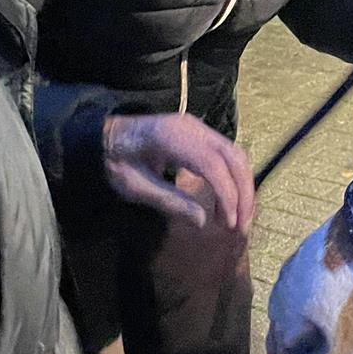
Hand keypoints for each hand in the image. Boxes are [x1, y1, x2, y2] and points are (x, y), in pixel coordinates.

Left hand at [103, 114, 254, 230]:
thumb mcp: (134, 187)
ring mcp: (199, 129)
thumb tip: (203, 221)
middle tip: (241, 226)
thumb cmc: (116, 161)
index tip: (229, 223)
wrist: (108, 137)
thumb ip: (169, 201)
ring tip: (237, 219)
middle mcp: (192, 127)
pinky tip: (229, 203)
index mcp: (172, 136)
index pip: (213, 164)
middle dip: (244, 193)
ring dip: (243, 187)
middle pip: (234, 157)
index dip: (227, 193)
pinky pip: (227, 156)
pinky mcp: (201, 135)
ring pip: (236, 155)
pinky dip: (234, 180)